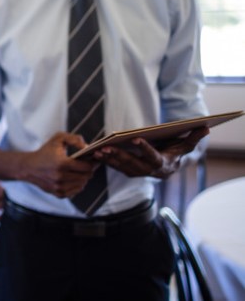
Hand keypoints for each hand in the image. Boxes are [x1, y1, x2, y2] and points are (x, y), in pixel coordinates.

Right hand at [20, 132, 99, 197]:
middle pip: (86, 176)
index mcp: (62, 163)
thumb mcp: (58, 139)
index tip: (93, 159)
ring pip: (82, 185)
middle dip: (89, 170)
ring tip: (81, 170)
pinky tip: (74, 178)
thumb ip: (74, 139)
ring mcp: (58, 187)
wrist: (29, 167)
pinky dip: (77, 185)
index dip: (93, 163)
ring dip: (84, 178)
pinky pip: (75, 191)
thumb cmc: (45, 151)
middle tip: (88, 164)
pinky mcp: (57, 193)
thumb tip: (87, 147)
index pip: (86, 167)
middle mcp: (60, 177)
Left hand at [93, 126, 208, 177]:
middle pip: (133, 164)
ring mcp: (137, 173)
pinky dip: (104, 161)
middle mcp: (148, 172)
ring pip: (121, 167)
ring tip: (97, 150)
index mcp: (162, 165)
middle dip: (119, 156)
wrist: (167, 167)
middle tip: (106, 147)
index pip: (153, 157)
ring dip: (108, 159)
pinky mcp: (127, 171)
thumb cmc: (175, 152)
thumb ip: (193, 138)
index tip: (136, 139)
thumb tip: (206, 127)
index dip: (145, 149)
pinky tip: (94, 153)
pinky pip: (114, 167)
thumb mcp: (184, 145)